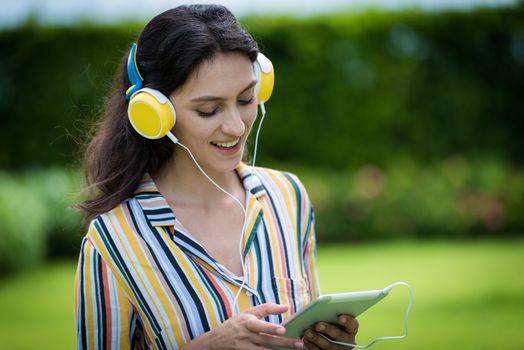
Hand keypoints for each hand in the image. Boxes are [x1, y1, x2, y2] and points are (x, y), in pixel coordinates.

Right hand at [186, 302, 303, 349]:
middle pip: (268, 340)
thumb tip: (285, 307)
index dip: (270, 327)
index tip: (282, 329)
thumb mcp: (247, 313)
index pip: (260, 326)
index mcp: (247, 323)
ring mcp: (246, 348)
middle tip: (299, 344)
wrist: (215, 342)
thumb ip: (266, 309)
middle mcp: (247, 336)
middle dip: (284, 343)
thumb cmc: (234, 324)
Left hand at [302, 315, 358, 349]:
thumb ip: (331, 313)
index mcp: (351, 329)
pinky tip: (305, 340)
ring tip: (307, 332)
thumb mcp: (334, 318)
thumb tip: (322, 306)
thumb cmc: (331, 322)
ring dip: (316, 338)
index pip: (353, 324)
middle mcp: (347, 341)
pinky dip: (311, 346)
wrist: (328, 337)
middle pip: (338, 336)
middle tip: (318, 325)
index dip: (347, 321)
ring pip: (328, 346)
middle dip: (328, 329)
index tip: (339, 317)